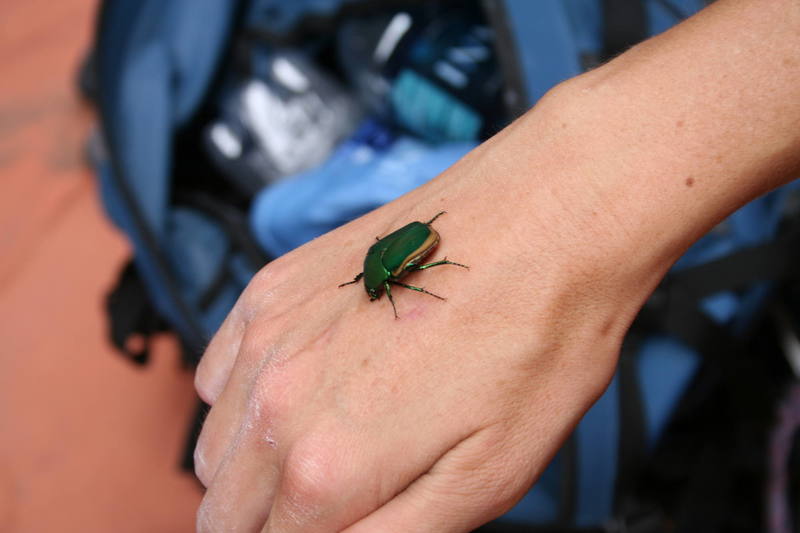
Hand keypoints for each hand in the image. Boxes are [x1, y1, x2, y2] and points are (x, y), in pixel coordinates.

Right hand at [192, 100, 647, 531]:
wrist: (546, 219)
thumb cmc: (534, 341)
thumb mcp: (487, 480)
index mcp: (327, 468)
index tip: (332, 525)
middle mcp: (275, 402)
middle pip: (225, 507)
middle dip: (266, 524)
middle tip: (329, 510)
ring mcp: (266, 336)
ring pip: (213, 444)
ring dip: (248, 469)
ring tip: (318, 454)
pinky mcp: (274, 288)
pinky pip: (216, 372)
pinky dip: (240, 401)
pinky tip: (296, 391)